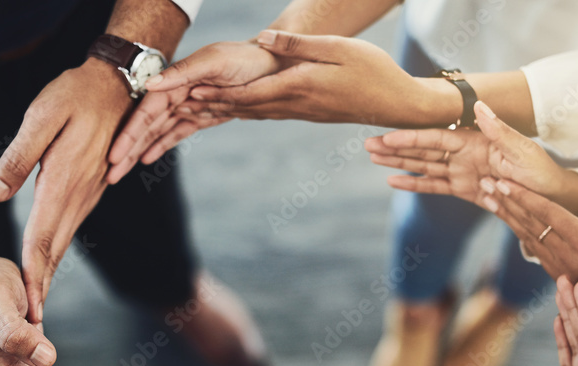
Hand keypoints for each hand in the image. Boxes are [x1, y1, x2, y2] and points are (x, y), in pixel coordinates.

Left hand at [0, 58, 133, 325]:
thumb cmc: (76, 94)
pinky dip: (54, 254)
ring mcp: (87, 196)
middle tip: (30, 327)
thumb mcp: (41, 116)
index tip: (28, 309)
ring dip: (47, 275)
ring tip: (35, 307)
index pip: (42, 239)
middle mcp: (78, 196)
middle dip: (40, 290)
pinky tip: (45, 266)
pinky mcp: (89, 190)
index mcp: (63, 182)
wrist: (119, 88)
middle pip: (53, 251)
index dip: (32, 277)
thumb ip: (18, 157)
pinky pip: (68, 229)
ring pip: (62, 243)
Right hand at [106, 39, 284, 182]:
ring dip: (137, 154)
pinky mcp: (199, 117)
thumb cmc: (244, 59)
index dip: (129, 135)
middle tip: (108, 175)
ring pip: (156, 135)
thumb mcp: (215, 61)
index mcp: (175, 81)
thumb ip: (184, 72)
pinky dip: (160, 147)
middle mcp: (177, 95)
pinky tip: (145, 161)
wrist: (270, 65)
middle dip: (126, 151)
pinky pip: (175, 135)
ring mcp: (187, 107)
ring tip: (119, 174)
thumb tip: (153, 84)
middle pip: (145, 128)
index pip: (145, 113)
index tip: (114, 155)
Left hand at [174, 30, 442, 127]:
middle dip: (212, 106)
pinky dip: (245, 111)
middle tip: (182, 107)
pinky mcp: (306, 112)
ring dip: (225, 111)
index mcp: (299, 87)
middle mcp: (294, 104)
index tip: (191, 94)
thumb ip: (300, 46)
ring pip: (253, 112)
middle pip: (244, 107)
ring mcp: (300, 112)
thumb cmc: (373, 70)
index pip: (249, 93)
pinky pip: (267, 113)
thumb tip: (265, 40)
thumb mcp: (339, 49)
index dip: (218, 94)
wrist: (396, 104)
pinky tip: (235, 110)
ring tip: (197, 111)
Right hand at [365, 101, 577, 213]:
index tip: (389, 137)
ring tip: (373, 157)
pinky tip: (393, 181)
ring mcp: (461, 171)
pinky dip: (414, 184)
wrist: (547, 197)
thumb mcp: (522, 150)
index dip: (411, 138)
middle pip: (422, 150)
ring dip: (398, 163)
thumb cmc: (539, 171)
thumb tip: (481, 107)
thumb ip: (498, 130)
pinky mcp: (463, 189)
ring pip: (423, 166)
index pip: (436, 138)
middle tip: (368, 144)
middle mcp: (463, 153)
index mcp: (474, 140)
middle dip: (395, 148)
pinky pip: (434, 186)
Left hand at [484, 183, 577, 320]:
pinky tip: (510, 223)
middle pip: (528, 221)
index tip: (504, 182)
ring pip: (525, 233)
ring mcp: (556, 263)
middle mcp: (562, 251)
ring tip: (489, 199)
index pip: (546, 212)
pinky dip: (517, 231)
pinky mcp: (555, 272)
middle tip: (485, 183)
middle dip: (506, 201)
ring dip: (506, 215)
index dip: (524, 196)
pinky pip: (531, 246)